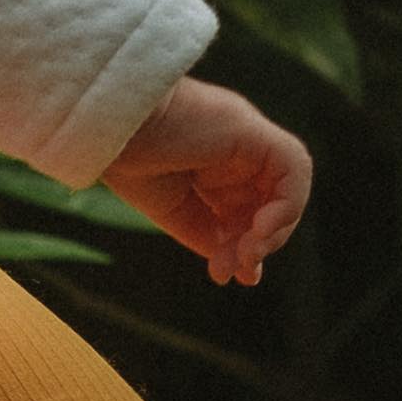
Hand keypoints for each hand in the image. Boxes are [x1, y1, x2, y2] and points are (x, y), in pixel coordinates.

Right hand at [101, 77, 311, 287]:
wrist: (108, 127)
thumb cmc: (130, 162)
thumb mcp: (177, 213)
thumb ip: (212, 237)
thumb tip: (245, 270)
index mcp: (215, 166)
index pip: (249, 211)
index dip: (245, 245)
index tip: (223, 273)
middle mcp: (238, 152)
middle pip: (269, 204)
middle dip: (256, 244)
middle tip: (229, 269)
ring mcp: (248, 139)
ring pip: (287, 189)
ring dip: (273, 231)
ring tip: (245, 253)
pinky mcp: (255, 131)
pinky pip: (293, 168)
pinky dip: (286, 204)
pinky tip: (258, 230)